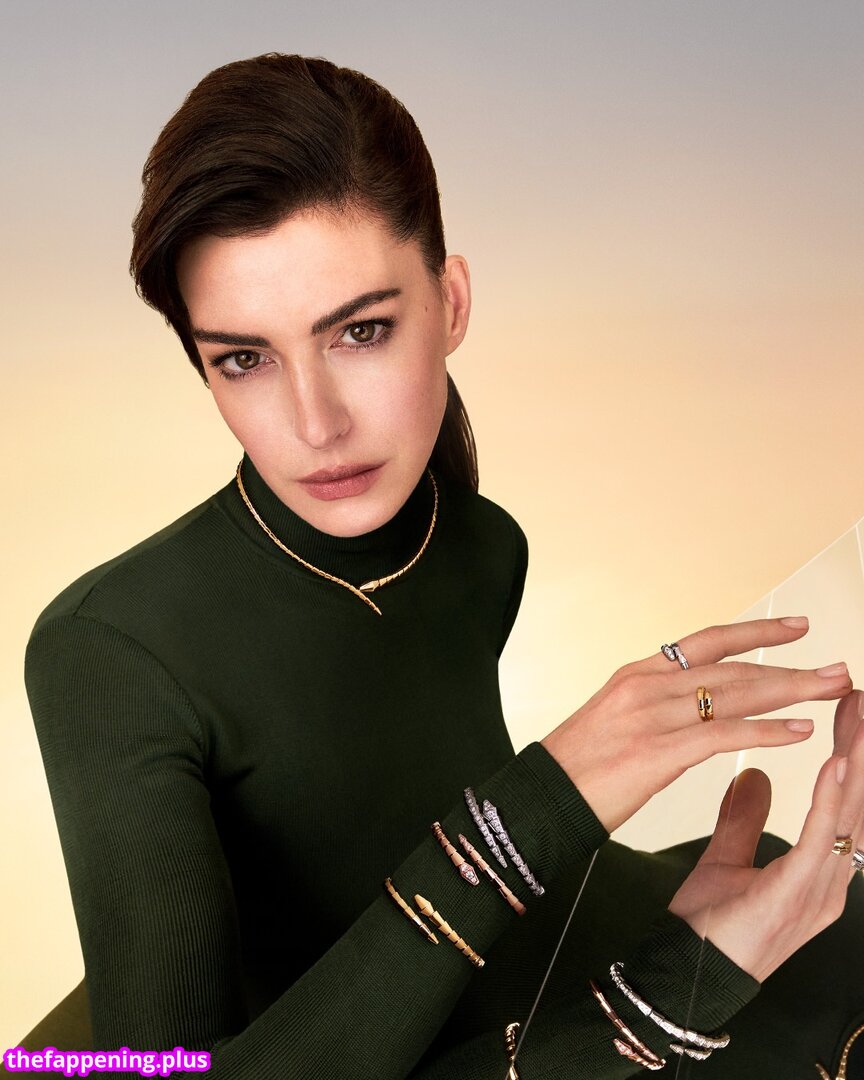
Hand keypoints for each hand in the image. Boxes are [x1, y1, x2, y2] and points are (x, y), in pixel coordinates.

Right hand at [541, 618, 851, 831]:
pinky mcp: (657, 751)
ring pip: (735, 695)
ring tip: (832, 690)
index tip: (796, 627)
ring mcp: (651, 715)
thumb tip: (688, 705)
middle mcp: (647, 685)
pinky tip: (799, 731)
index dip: (755, 632)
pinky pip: (724, 735)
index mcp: (637, 674)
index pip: (707, 642)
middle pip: (732, 667)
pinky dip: (766, 732)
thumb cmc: (575, 769)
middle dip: (790, 667)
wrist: (539, 799)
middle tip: (836, 668)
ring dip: (791, 692)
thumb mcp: (612, 719)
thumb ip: (652, 704)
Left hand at [668, 691, 863, 981]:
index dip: (849, 753)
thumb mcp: (727, 859)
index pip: (842, 800)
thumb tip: (757, 775)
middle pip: (857, 802)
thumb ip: (743, 818)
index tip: (848, 706)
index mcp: (816, 869)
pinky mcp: (797, 895)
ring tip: (862, 715)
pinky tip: (837, 763)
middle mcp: (829, 879)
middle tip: (861, 696)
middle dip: (862, 748)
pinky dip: (831, 800)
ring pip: (852, 815)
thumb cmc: (710, 927)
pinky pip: (820, 840)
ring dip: (859, 762)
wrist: (688, 975)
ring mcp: (820, 890)